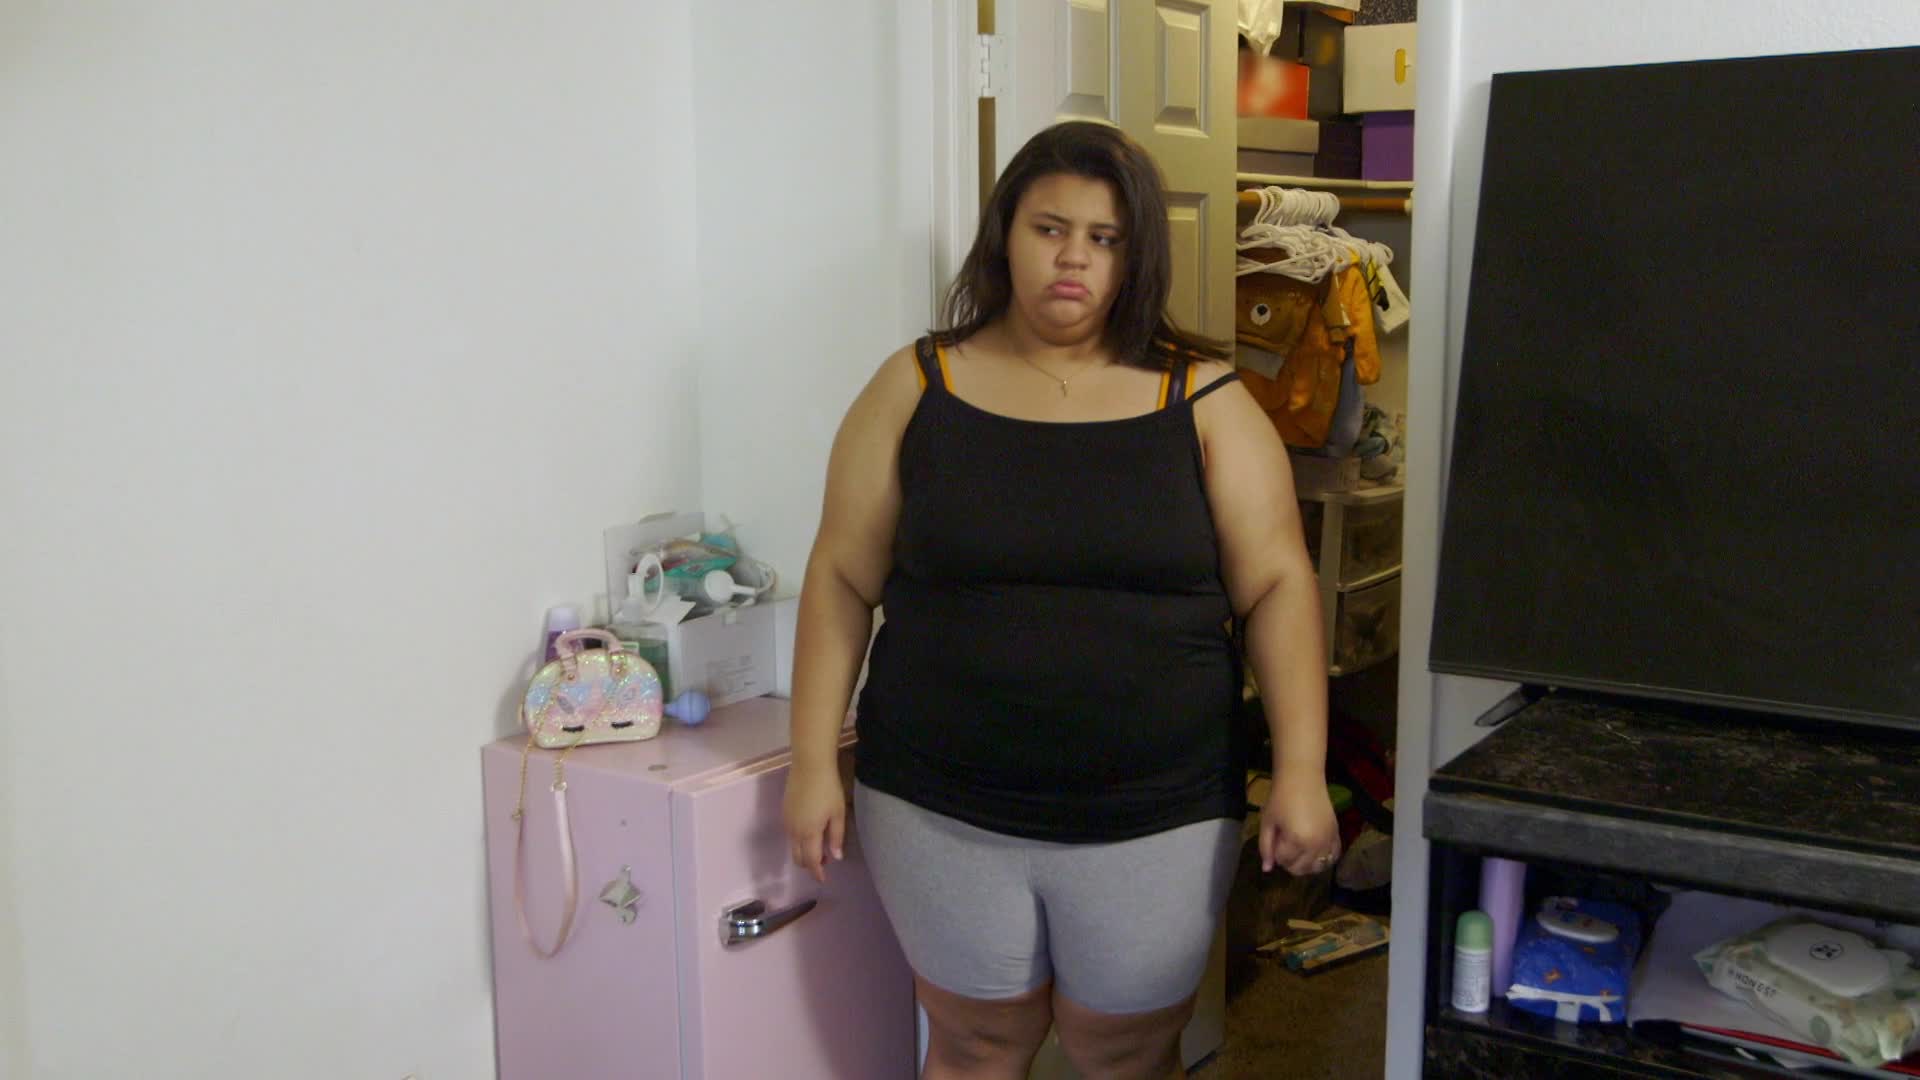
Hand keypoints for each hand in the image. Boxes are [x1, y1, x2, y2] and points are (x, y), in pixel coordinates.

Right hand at [783, 764, 846, 883]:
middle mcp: (793, 831)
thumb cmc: (828, 788)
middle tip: (825, 861)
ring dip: (803, 852)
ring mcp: (786, 821)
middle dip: (809, 864)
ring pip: (792, 846)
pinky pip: (790, 834)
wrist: (809, 765)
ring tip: (819, 845)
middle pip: (797, 857)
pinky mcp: (784, 811)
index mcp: (808, 833)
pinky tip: (810, 831)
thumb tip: (836, 857)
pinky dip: (798, 840)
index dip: (817, 872)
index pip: (810, 861)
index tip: (823, 879)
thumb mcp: (838, 813)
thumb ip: (836, 837)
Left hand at [1260, 766, 1340, 876]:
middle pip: (1300, 869)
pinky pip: (1333, 856)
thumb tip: (1267, 869)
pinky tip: (1315, 850)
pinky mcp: (1336, 834)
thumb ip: (1266, 848)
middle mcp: (1316, 845)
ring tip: (1298, 848)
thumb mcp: (1267, 823)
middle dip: (1289, 861)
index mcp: (1297, 841)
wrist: (1302, 778)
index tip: (1275, 838)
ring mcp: (1328, 840)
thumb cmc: (1280, 798)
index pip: (1283, 861)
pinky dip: (1324, 858)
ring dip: (1306, 863)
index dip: (1276, 852)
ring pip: (1317, 867)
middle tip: (1285, 843)